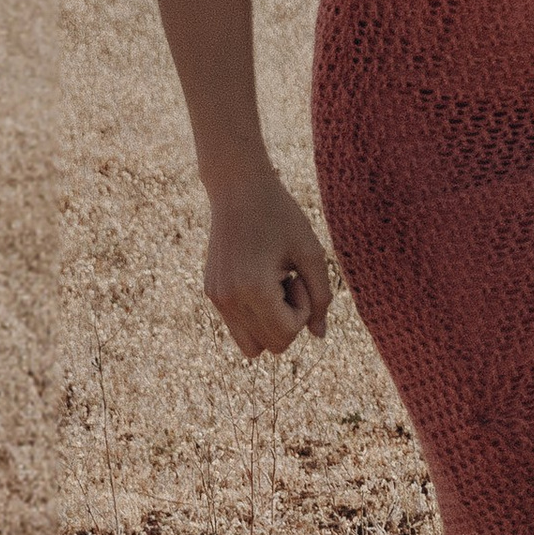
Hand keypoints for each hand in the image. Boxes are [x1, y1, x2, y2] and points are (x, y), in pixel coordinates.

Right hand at [203, 176, 334, 358]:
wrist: (238, 188)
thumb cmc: (281, 215)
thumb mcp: (311, 253)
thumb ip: (321, 297)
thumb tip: (319, 336)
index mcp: (252, 290)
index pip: (286, 335)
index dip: (303, 312)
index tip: (298, 276)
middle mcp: (228, 300)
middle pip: (271, 346)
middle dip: (288, 319)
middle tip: (288, 279)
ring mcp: (216, 299)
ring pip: (252, 345)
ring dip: (271, 322)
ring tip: (274, 284)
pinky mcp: (212, 293)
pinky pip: (239, 328)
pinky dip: (257, 315)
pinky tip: (262, 279)